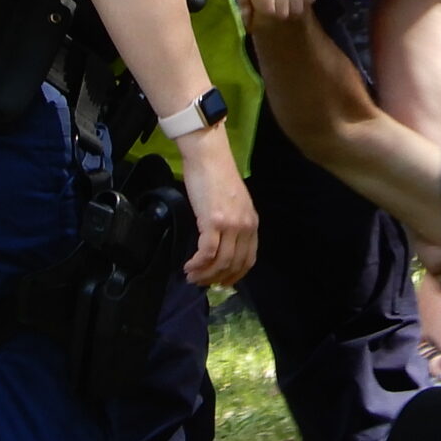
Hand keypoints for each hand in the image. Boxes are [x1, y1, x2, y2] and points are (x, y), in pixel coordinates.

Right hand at [178, 128, 257, 286]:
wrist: (208, 157)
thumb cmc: (217, 176)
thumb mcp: (233, 204)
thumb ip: (233, 223)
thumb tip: (221, 243)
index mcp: (252, 223)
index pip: (249, 259)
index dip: (235, 275)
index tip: (221, 283)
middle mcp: (245, 226)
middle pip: (234, 264)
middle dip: (217, 279)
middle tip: (201, 283)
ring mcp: (230, 225)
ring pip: (220, 262)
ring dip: (205, 274)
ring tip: (191, 276)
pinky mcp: (213, 221)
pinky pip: (207, 252)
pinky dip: (197, 263)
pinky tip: (188, 266)